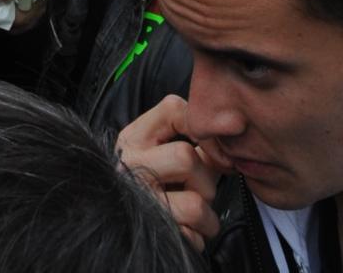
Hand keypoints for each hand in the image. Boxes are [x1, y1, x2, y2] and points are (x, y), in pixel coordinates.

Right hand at [116, 95, 220, 251]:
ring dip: (206, 216)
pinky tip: (186, 230)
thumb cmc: (151, 184)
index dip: (203, 130)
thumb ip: (194, 145)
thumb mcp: (159, 153)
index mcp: (134, 138)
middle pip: (186, 156)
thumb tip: (230, 149)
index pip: (173, 109)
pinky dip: (197, 238)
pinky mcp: (153, 232)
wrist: (117, 223)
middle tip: (198, 190)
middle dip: (205, 179)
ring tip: (194, 215)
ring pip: (195, 205)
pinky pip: (193, 237)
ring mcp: (140, 200)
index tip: (215, 152)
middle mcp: (131, 166)